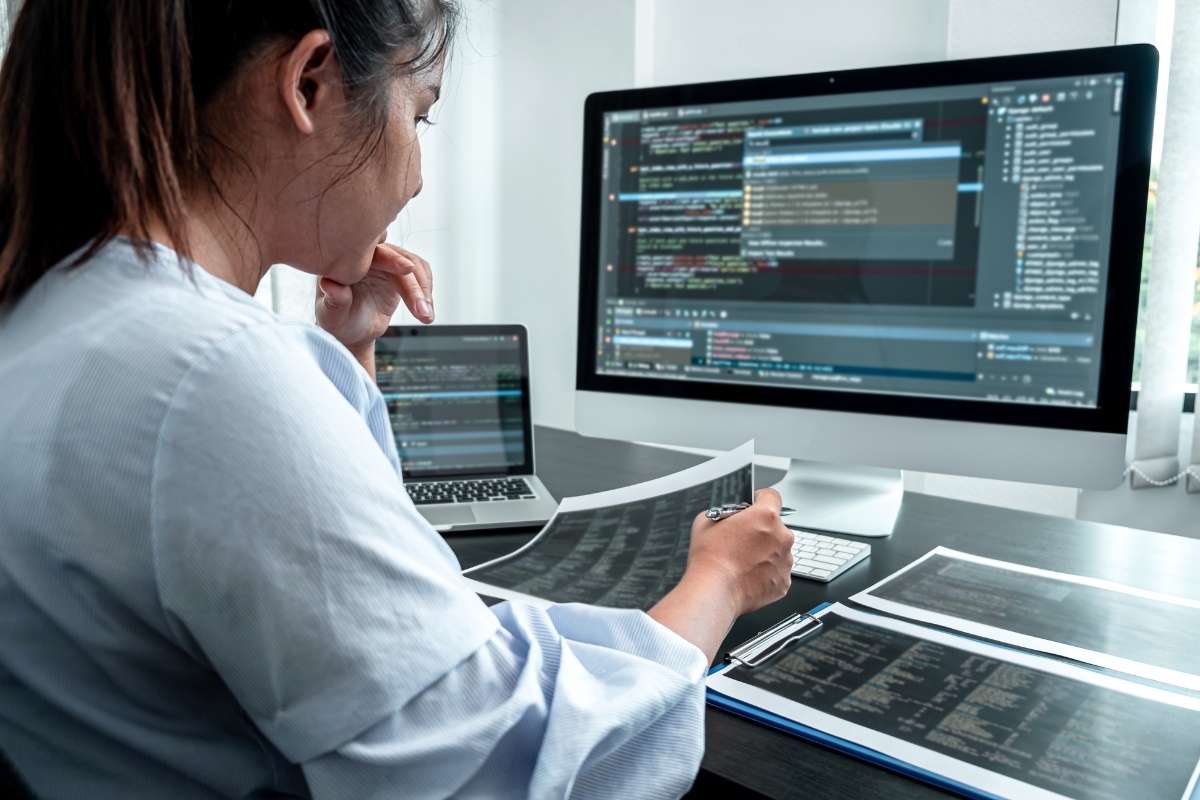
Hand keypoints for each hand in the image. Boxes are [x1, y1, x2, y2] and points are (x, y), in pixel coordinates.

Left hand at [315, 243, 432, 370]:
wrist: (352, 331)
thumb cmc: (337, 322)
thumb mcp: (331, 315)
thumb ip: (334, 300)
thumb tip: (329, 284)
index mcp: (347, 261)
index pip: (372, 253)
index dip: (391, 259)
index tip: (407, 268)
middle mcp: (368, 257)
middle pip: (399, 258)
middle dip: (414, 283)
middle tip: (422, 308)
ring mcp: (386, 262)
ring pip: (414, 265)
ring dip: (424, 290)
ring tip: (426, 315)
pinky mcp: (400, 272)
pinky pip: (420, 273)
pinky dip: (427, 291)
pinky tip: (426, 309)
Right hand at [647, 488, 793, 663]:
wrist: (714, 591)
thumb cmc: (710, 558)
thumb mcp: (706, 520)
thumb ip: (724, 512)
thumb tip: (728, 515)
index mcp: (766, 516)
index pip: (771, 496)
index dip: (759, 499)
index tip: (753, 505)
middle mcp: (782, 537)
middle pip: (775, 526)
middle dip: (761, 530)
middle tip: (741, 539)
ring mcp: (786, 561)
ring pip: (778, 550)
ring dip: (765, 552)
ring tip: (743, 561)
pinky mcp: (783, 582)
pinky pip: (777, 571)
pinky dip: (766, 572)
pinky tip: (748, 575)